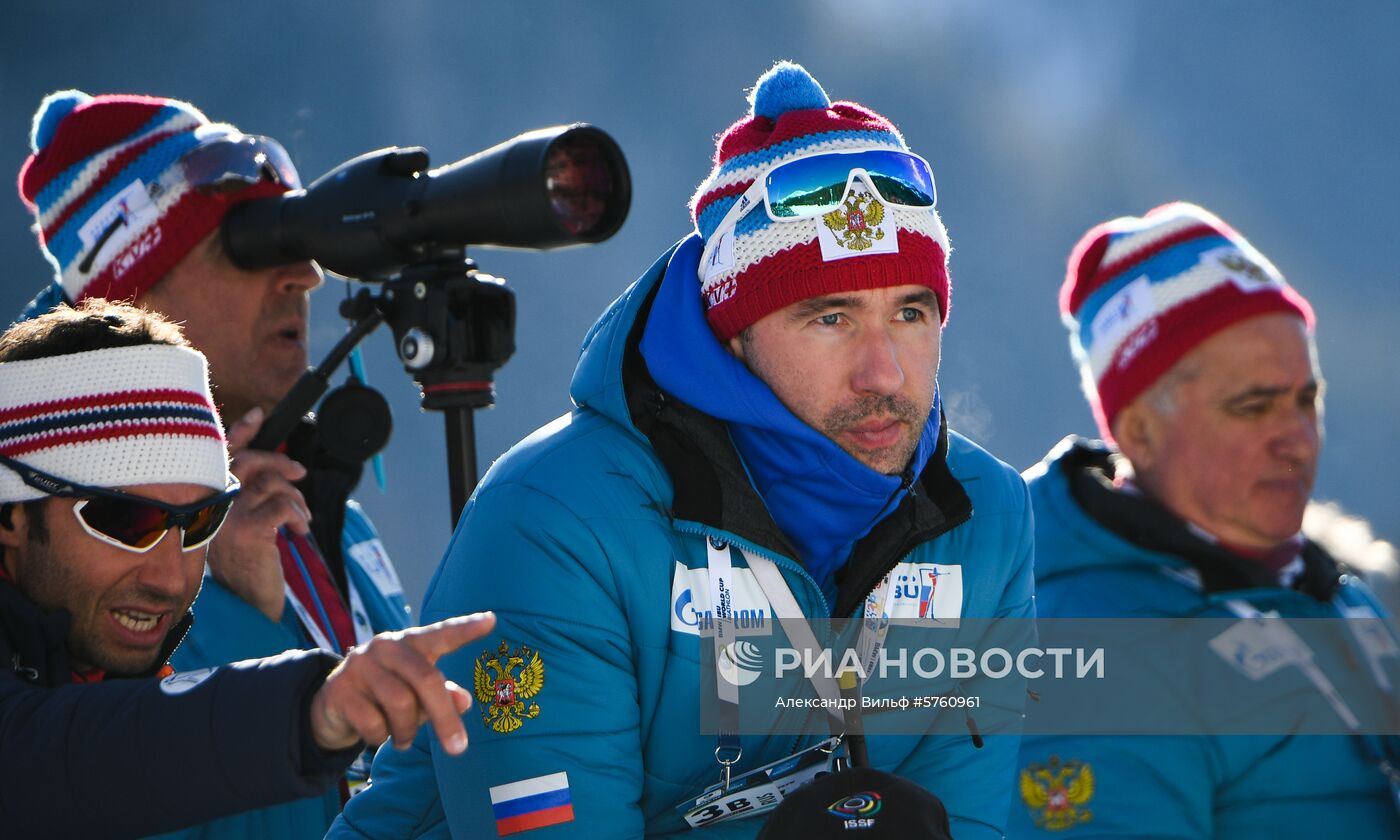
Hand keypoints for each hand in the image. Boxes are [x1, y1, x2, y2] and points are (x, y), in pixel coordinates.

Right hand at [206, 407, 312, 621]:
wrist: (244, 606)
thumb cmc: (246, 565)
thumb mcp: (245, 525)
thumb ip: (252, 495)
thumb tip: (277, 469)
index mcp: (206, 501)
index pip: (221, 457)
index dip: (239, 432)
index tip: (258, 416)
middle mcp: (208, 506)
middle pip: (249, 461)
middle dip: (280, 462)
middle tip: (298, 474)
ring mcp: (225, 518)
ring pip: (271, 484)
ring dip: (295, 498)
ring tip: (300, 518)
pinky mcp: (247, 531)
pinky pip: (282, 505)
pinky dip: (297, 515)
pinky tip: (298, 531)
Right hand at [310, 612, 496, 755]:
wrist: (332, 705)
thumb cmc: (387, 693)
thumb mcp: (417, 693)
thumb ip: (441, 695)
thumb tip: (465, 701)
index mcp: (411, 643)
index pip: (441, 633)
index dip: (465, 628)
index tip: (492, 620)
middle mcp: (386, 646)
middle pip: (426, 679)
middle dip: (444, 718)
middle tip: (458, 748)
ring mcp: (360, 665)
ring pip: (401, 705)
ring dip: (408, 731)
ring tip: (403, 738)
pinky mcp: (340, 689)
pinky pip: (374, 723)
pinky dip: (381, 737)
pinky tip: (377, 734)